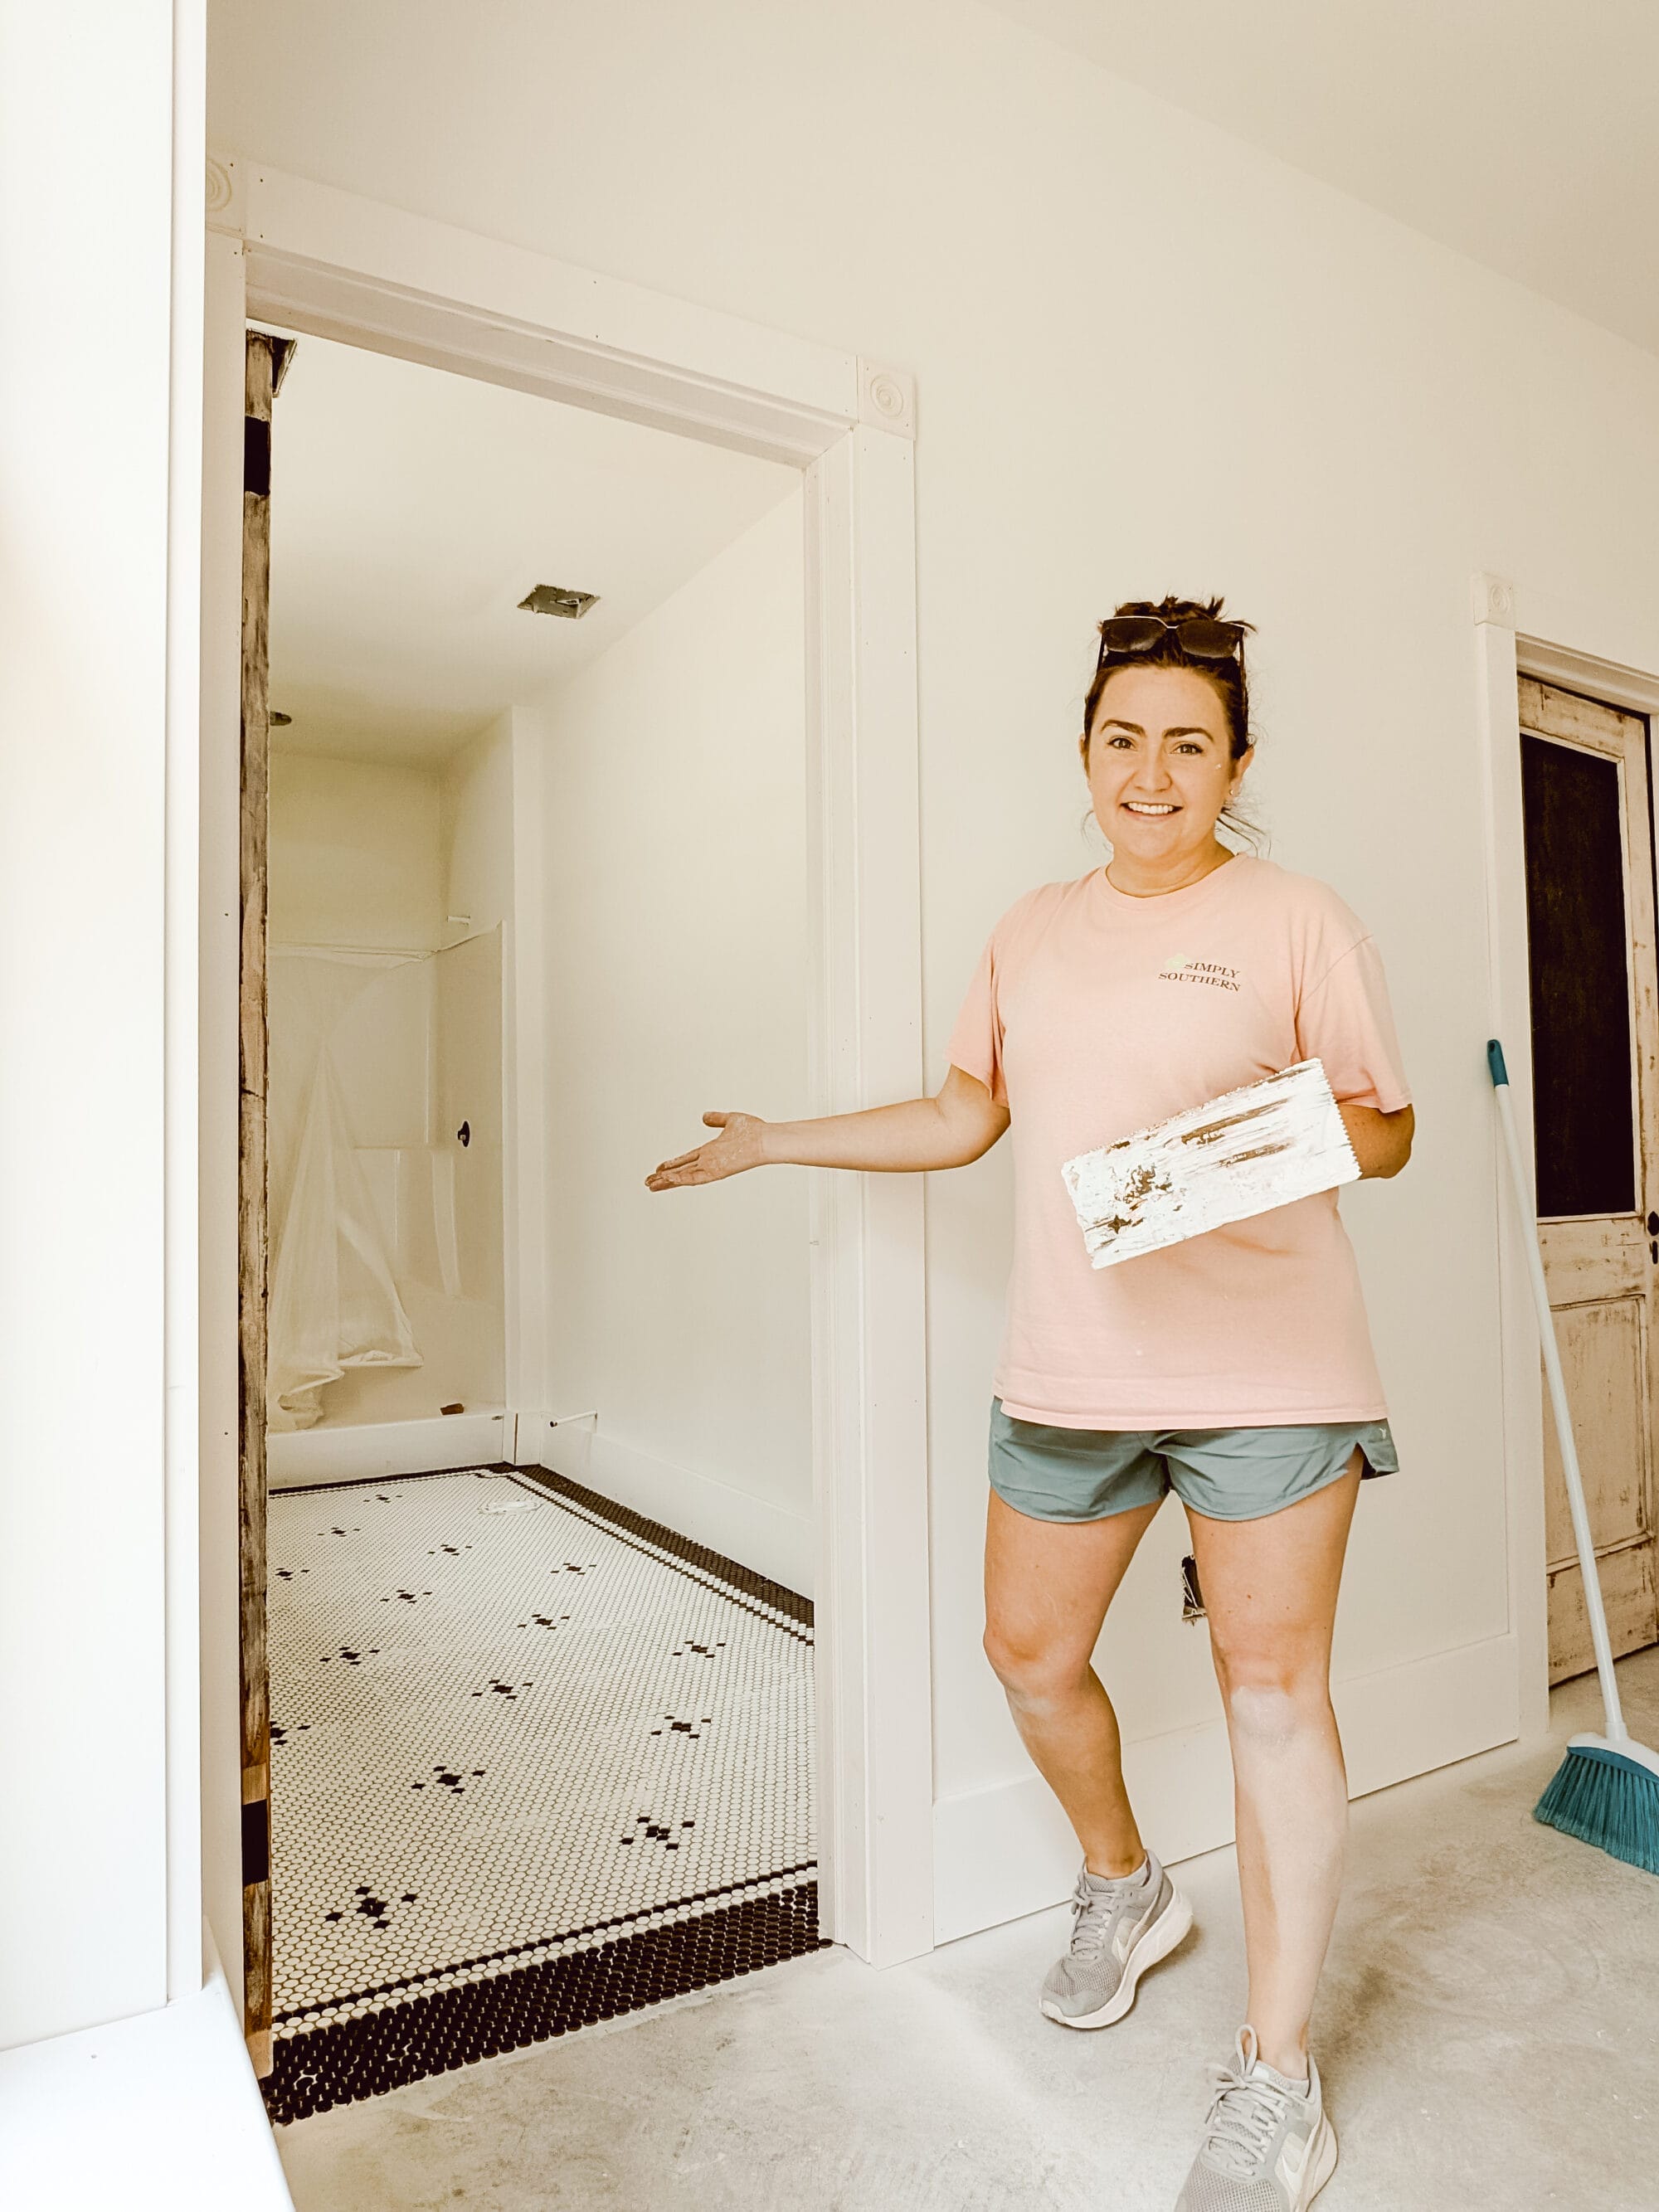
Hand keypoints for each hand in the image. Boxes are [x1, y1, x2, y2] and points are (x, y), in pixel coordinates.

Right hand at [645, 1111, 767, 1190]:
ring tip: (651, 1185)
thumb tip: (704, 1116)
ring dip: (667, 1181)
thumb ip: (717, 1119)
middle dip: (664, 1177)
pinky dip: (681, 1179)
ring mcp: (712, 1167)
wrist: (766, 1140)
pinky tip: (668, 1180)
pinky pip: (695, 1177)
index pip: (686, 1159)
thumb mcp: (731, 1120)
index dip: (672, 1164)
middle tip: (648, 1182)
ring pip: (684, 1177)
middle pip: (681, 1171)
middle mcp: (709, 1161)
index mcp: (711, 1151)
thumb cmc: (754, 1131)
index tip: (659, 1168)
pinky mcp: (717, 1171)